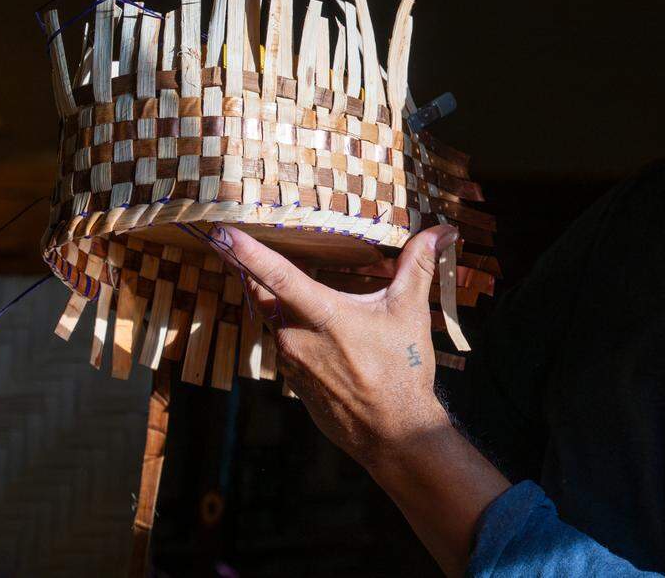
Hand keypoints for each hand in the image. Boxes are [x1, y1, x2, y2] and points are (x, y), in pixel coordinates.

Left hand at [210, 223, 459, 464]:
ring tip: (273, 275)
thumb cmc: (402, 372)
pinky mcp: (291, 379)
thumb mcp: (410, 313)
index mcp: (323, 316)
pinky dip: (284, 323)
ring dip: (268, 295)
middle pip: (259, 292)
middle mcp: (296, 338)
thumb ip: (418, 266)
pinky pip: (279, 342)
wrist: (392, 433)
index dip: (247, 252)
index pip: (276, 275)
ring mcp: (289, 361)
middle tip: (235, 242)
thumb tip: (443, 231)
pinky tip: (303, 320)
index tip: (220, 232)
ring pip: (268, 317)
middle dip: (245, 266)